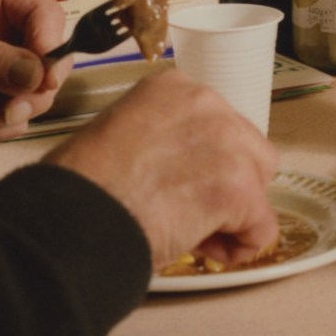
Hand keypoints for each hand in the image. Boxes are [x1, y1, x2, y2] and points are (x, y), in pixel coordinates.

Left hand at [0, 0, 66, 144]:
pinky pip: (15, 122)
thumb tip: (34, 72)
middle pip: (51, 63)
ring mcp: (1, 71)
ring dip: (1, 113)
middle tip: (4, 104)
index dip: (49, 46)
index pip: (47, 16)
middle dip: (27, 90)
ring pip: (36, 97)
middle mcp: (6, 33)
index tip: (38, 73)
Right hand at [46, 68, 279, 270]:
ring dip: (232, 215)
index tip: (171, 186)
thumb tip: (175, 169)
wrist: (74, 216)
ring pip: (258, 187)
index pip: (217, 126)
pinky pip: (261, 229)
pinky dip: (237, 248)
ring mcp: (227, 142)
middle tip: (184, 214)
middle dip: (227, 186)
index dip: (201, 165)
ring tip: (188, 232)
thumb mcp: (117, 133)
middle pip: (248, 151)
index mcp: (174, 87)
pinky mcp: (238, 187)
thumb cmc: (79, 185)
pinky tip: (198, 248)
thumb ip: (160, 138)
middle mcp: (207, 103)